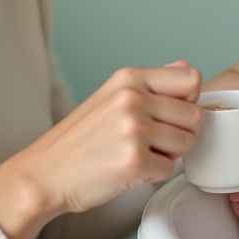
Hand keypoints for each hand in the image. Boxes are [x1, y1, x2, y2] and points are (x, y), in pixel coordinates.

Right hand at [0, 63, 202, 238]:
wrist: (43, 174)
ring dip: (168, 154)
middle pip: (195, 115)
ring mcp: (134, 129)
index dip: (188, 100)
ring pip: (187, 143)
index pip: (191, 78)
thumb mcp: (110, 96)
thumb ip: (151, 82)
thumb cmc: (78, 140)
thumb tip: (185, 64)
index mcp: (128, 78)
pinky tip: (128, 170)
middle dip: (180, 132)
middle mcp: (133, 98)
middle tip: (151, 141)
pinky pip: (170, 169)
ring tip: (137, 153)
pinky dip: (153, 174)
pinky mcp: (135, 160)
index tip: (171, 114)